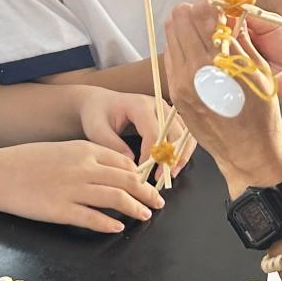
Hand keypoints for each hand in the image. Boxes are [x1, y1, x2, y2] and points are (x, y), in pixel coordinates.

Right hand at [0, 140, 164, 233]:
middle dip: (147, 193)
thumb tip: (115, 170)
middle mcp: (84, 168)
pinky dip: (109, 223)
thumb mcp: (64, 150)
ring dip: (135, 208)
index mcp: (85, 150)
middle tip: (158, 202)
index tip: (149, 183)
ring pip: (116, 199)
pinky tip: (118, 227)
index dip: (141, 175)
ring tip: (145, 215)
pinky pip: (92, 218)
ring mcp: (73, 189)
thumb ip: (89, 158)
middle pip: (127, 180)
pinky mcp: (61, 210)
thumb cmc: (30, 161)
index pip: (124, 162)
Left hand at [78, 88, 195, 173]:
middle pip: (175, 132)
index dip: (153, 155)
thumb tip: (131, 162)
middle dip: (171, 157)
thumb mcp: (97, 130)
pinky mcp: (169, 117)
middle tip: (163, 177)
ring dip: (181, 154)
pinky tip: (173, 165)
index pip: (154, 132)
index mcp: (139, 105)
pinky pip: (184, 133)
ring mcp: (166, 110)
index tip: (144, 172)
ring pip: (184, 133)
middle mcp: (157, 105)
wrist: (99, 103)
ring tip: (171, 174)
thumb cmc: (97, 114)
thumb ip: (112, 145)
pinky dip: (183, 150)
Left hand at [163, 0, 281, 195]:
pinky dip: (183, 44)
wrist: (248, 156)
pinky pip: (172, 57)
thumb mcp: (258, 71)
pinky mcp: (175, 94)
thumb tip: (230, 11)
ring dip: (187, 23)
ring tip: (207, 26)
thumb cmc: (262, 116)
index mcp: (218, 62)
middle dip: (197, 5)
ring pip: (172, 35)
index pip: (206, 12)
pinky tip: (199, 49)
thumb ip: (240, 38)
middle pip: (181, 18)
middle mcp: (193, 70)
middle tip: (214, 5)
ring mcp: (180, 83)